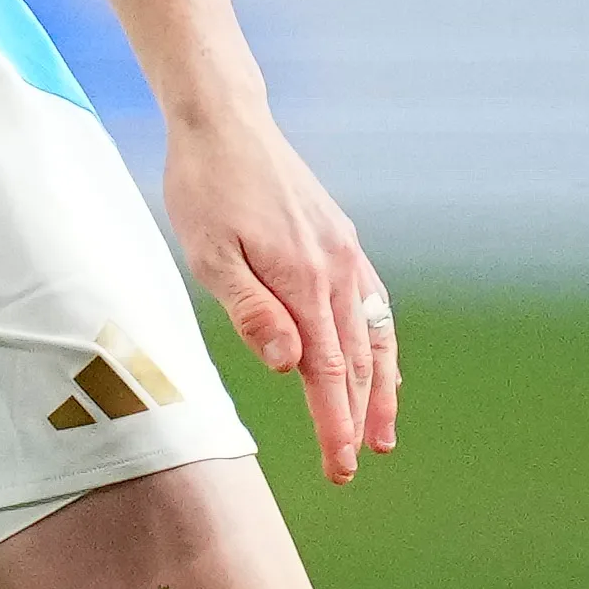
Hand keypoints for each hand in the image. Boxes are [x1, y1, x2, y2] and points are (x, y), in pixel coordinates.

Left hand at [164, 101, 400, 484]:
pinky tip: (378, 364)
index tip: (341, 464)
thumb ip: (252, 312)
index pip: (329, 371)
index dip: (336, 422)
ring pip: (374, 335)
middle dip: (359, 417)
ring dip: (381, 387)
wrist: (227, 123)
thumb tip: (290, 365)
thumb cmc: (206, 189)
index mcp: (305, 280)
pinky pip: (373, 304)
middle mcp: (338, 270)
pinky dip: (381, 343)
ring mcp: (346, 254)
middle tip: (353, 465)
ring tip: (382, 431)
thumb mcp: (211, 255)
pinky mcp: (342, 241)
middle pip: (358, 361)